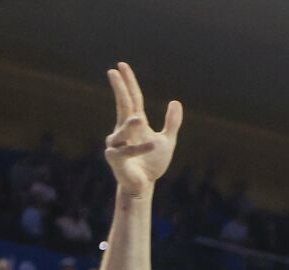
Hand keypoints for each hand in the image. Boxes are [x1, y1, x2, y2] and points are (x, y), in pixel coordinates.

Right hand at [105, 62, 182, 196]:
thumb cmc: (151, 163)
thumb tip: (175, 101)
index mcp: (135, 123)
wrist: (144, 185)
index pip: (132, 99)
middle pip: (122, 106)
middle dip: (118, 89)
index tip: (121, 66)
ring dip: (130, 125)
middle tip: (113, 72)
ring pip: (122, 130)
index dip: (128, 83)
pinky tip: (151, 145)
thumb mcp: (167, 140)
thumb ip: (171, 123)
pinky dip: (140, 149)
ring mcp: (118, 144)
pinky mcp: (116, 159)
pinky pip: (127, 151)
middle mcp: (123, 130)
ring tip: (139, 119)